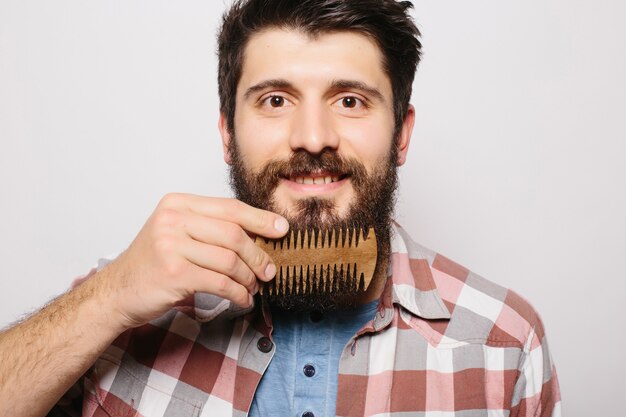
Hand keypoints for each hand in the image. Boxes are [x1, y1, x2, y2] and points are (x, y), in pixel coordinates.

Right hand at [95, 193, 288, 328]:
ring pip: (229, 259)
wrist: (117, 292)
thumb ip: (211, 228)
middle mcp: (173, 219)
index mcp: (177, 204)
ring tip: (253, 287)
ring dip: (248, 278)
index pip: (230, 207)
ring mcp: (171, 245)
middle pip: (233, 233)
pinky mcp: (174, 272)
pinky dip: (238, 293)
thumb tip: (260, 235)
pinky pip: (220, 282)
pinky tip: (242, 299)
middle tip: (269, 270)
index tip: (281, 229)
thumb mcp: (177, 234)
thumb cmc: (153, 264)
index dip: (260, 218)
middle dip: (258, 255)